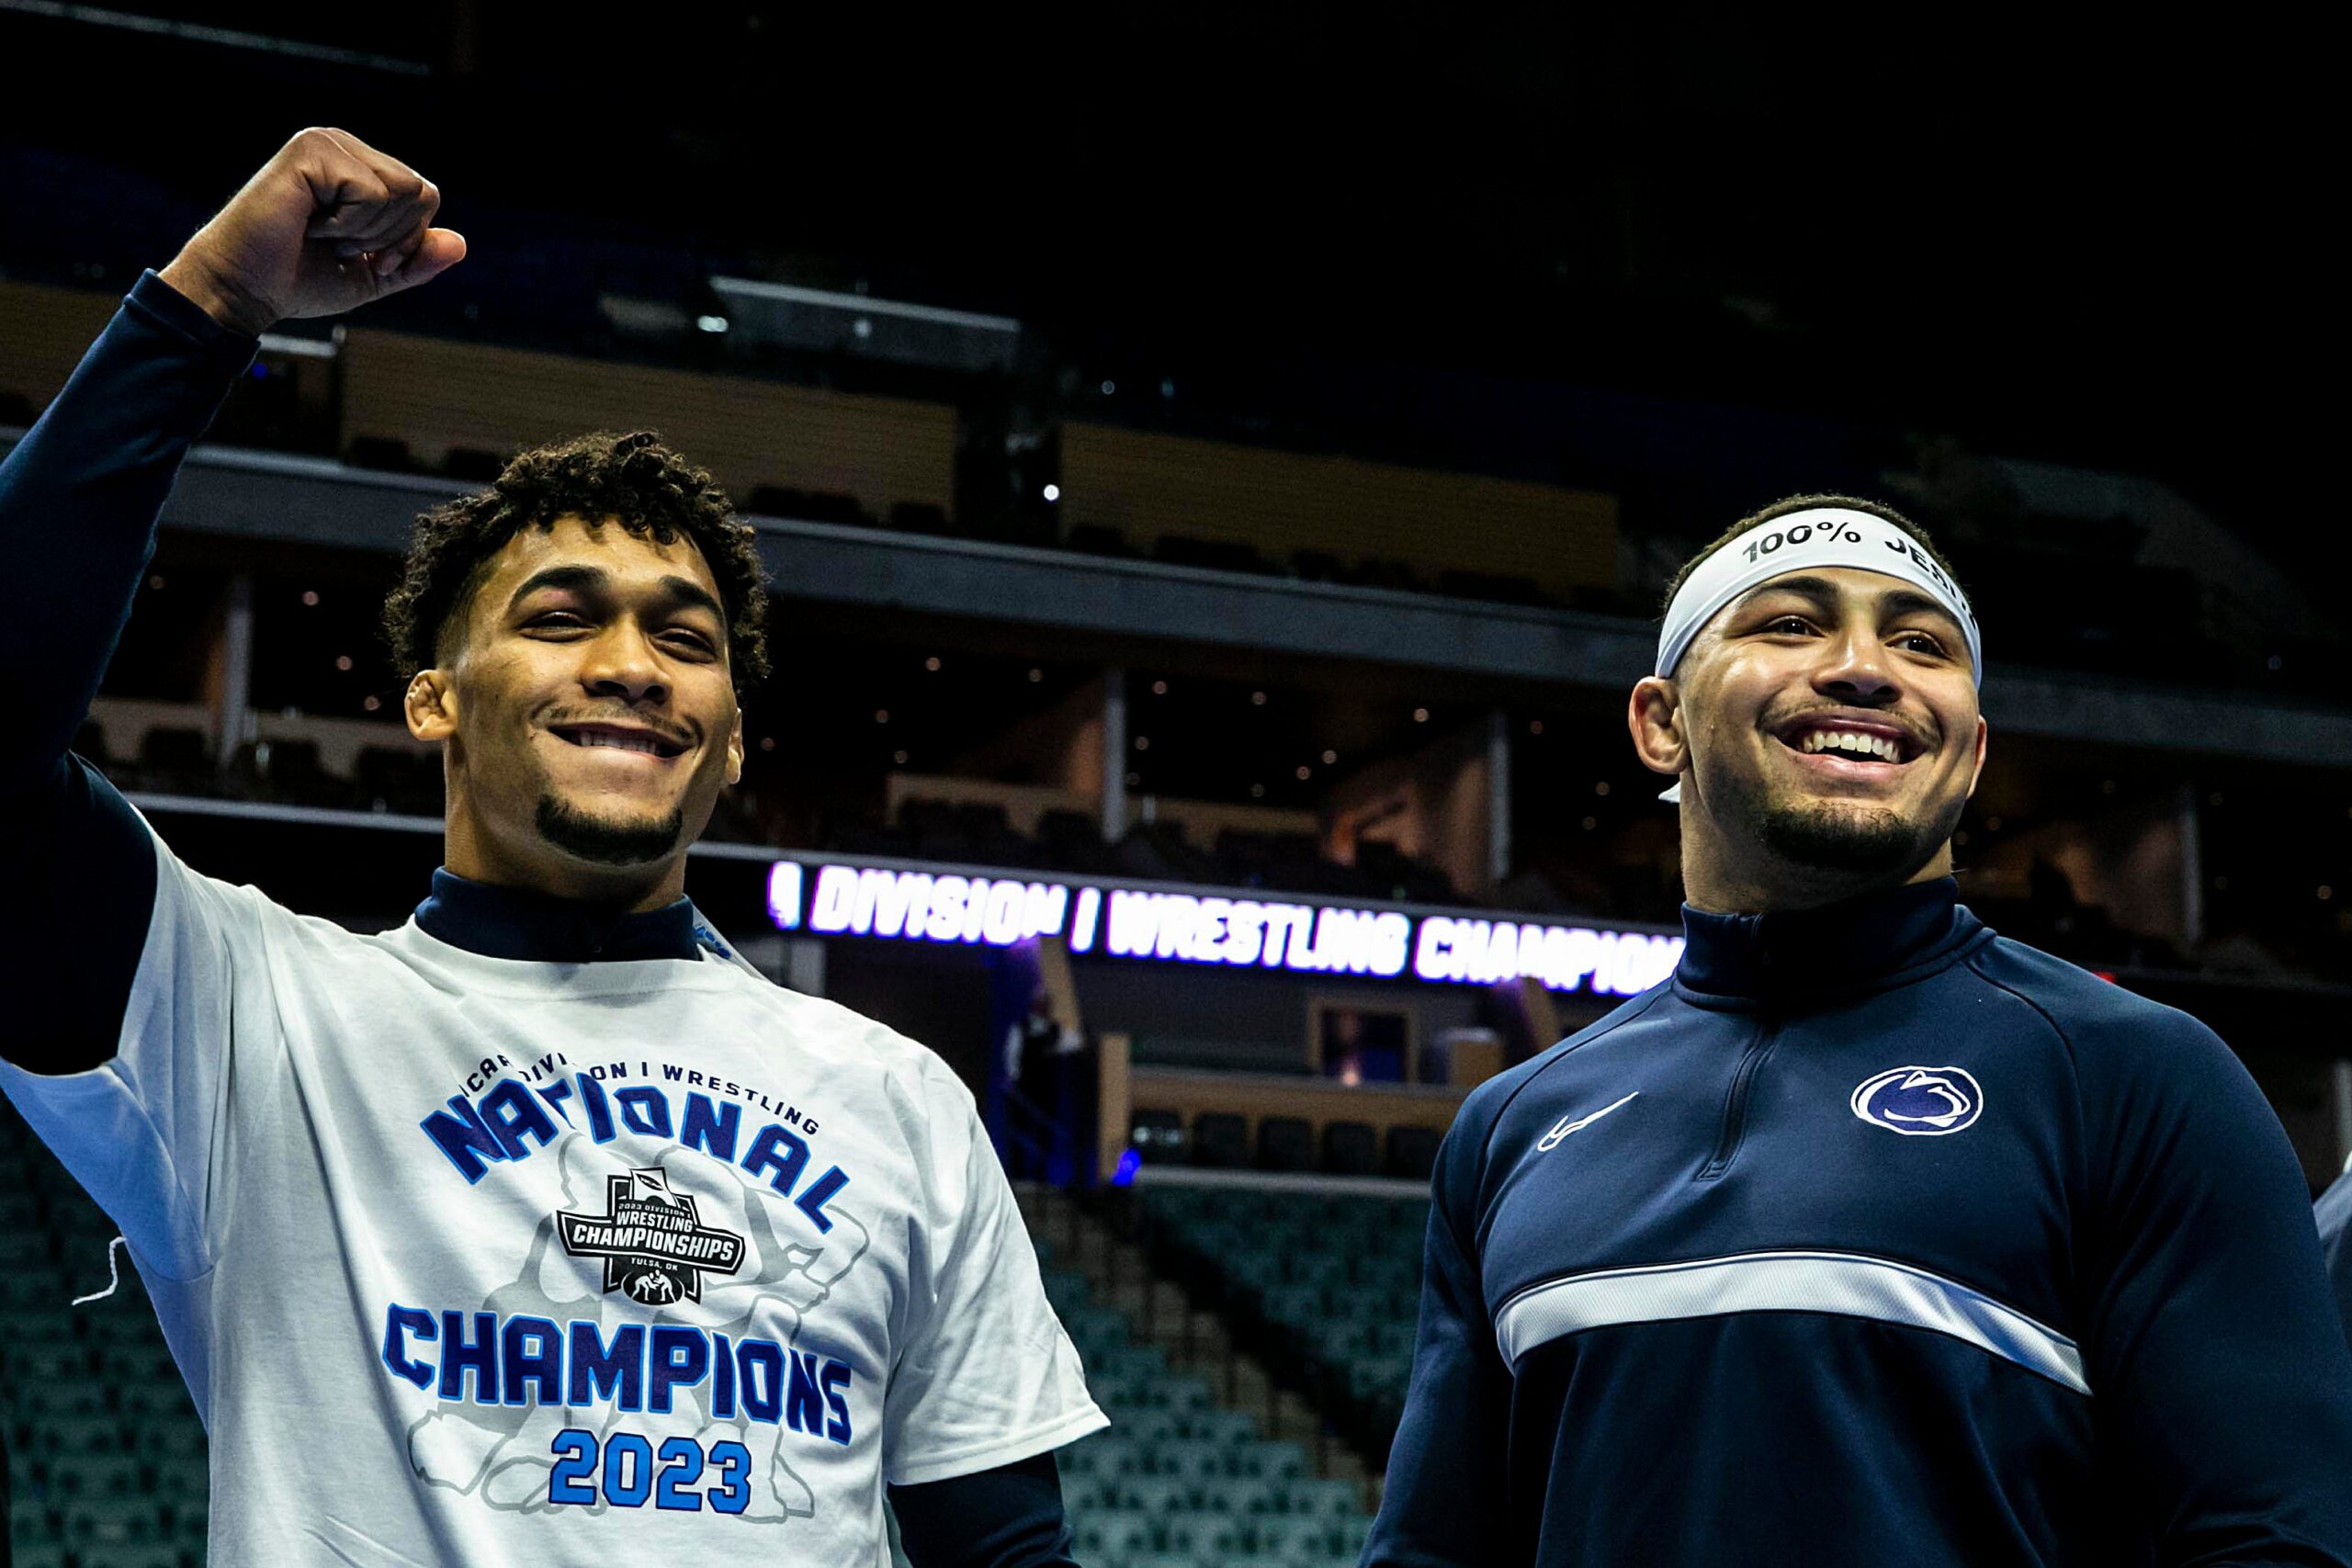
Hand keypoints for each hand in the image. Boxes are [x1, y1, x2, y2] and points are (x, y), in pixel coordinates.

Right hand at [157, 127, 464, 336]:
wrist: (245, 289)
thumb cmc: (300, 279)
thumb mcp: (374, 276)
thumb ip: (417, 260)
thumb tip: (461, 244)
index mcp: (363, 168)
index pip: (426, 197)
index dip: (409, 241)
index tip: (368, 259)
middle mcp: (346, 146)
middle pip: (422, 192)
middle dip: (392, 237)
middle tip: (341, 247)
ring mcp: (327, 142)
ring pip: (403, 189)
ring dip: (368, 230)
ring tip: (324, 233)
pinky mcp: (310, 149)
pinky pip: (373, 191)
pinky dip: (347, 223)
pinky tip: (309, 222)